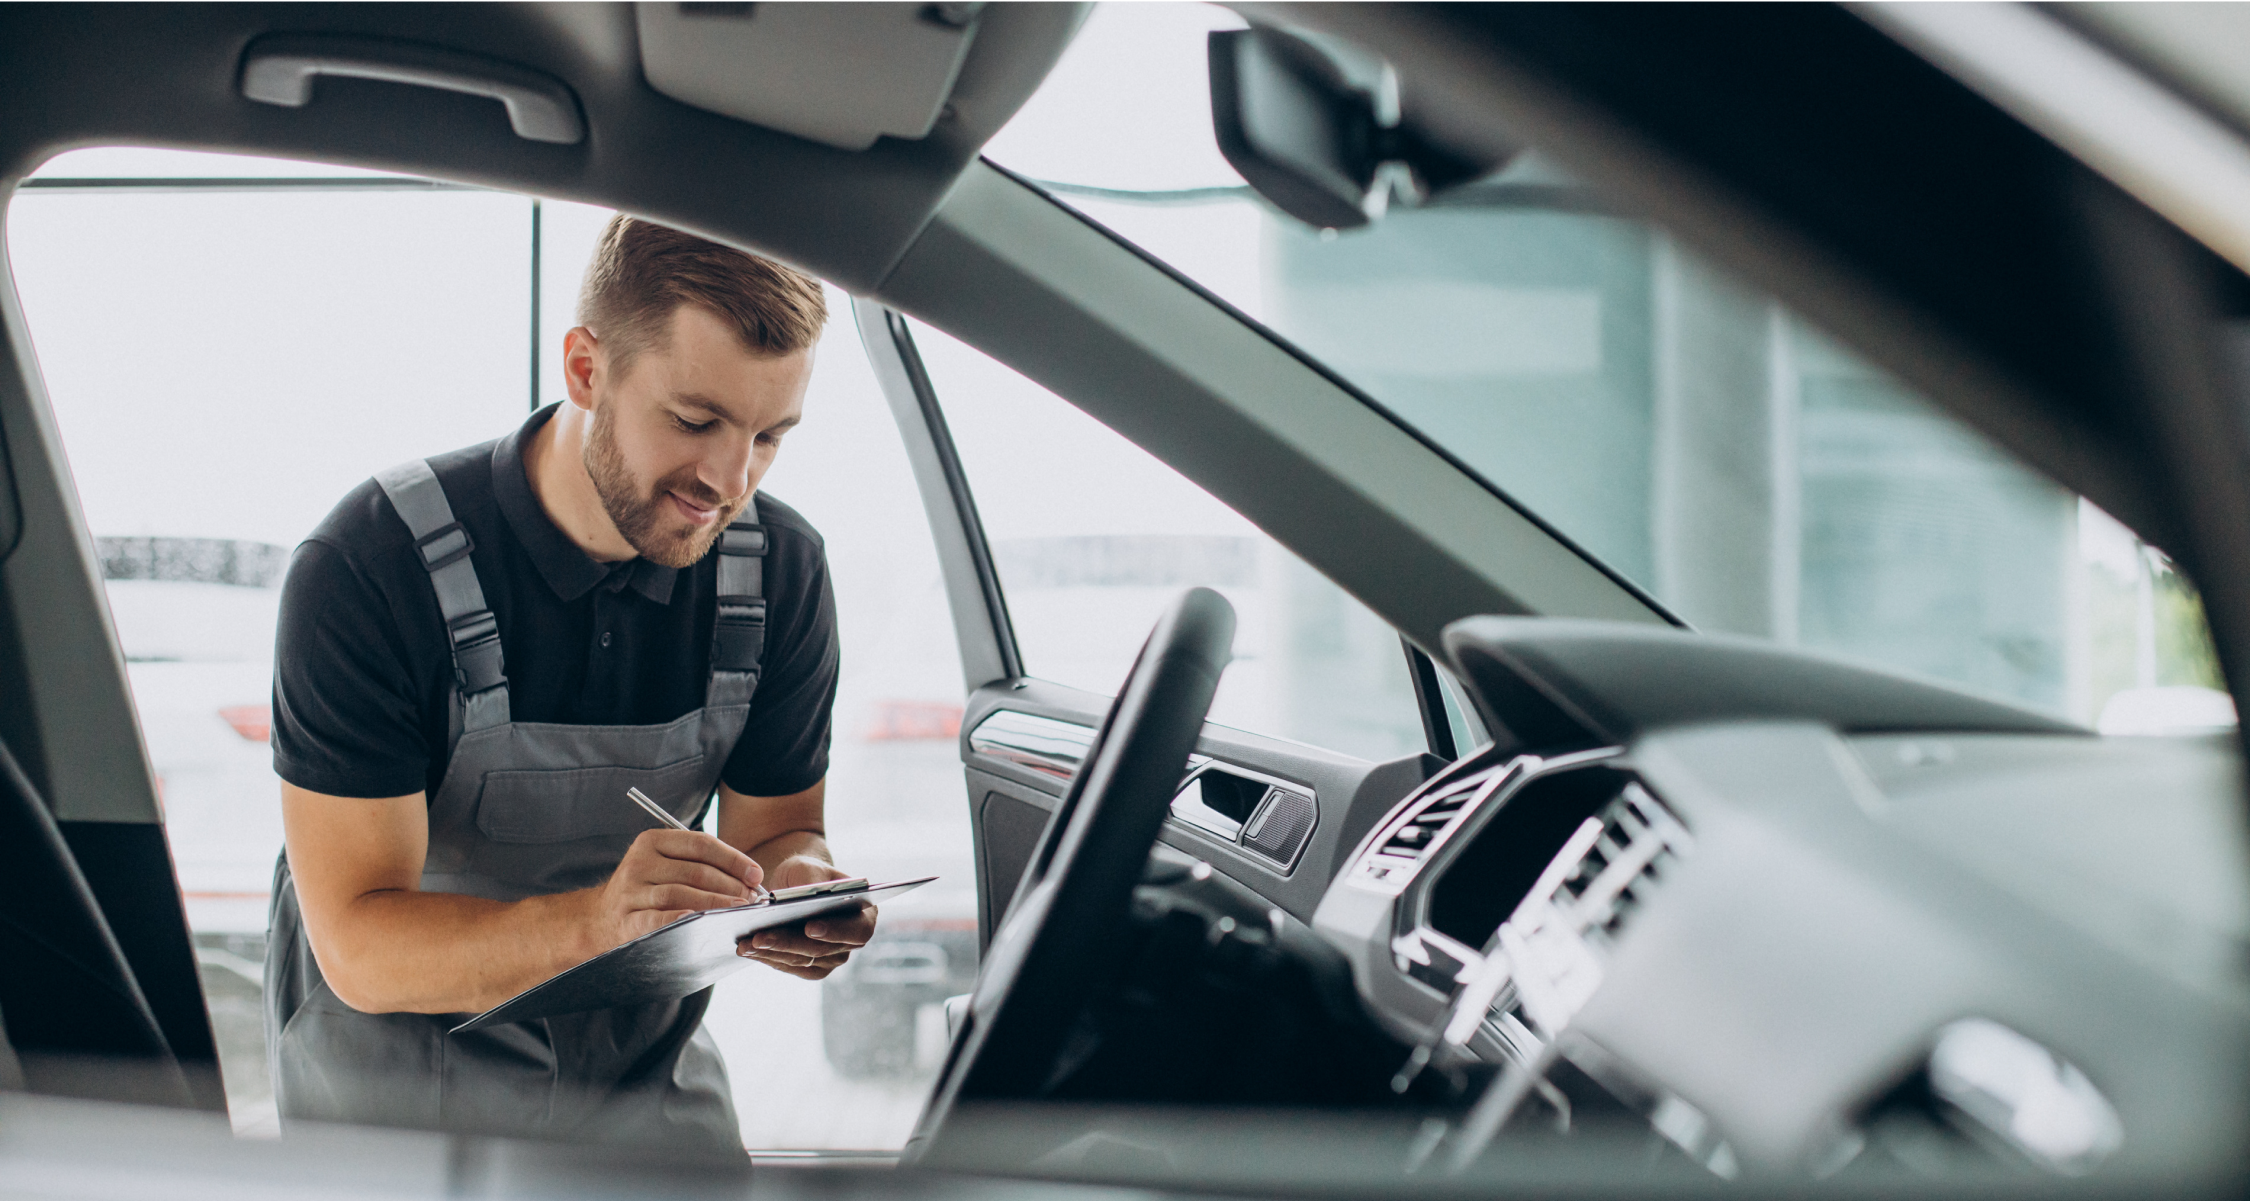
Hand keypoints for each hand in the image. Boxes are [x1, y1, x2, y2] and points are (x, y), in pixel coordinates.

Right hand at [594, 829, 761, 948]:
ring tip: (737, 911)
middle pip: (695, 871)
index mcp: (652, 841)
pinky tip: (699, 921)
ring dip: (715, 903)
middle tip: (751, 898)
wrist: (600, 917)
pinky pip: (656, 918)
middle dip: (730, 885)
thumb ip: (700, 864)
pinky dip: (679, 918)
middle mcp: (639, 862)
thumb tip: (749, 877)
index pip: (700, 844)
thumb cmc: (648, 888)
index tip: (755, 874)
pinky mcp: (626, 919)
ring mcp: (630, 891)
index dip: (733, 859)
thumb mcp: (665, 865)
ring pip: (681, 893)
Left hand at [736, 855, 875, 979]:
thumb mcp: (809, 867)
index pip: (856, 930)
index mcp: (865, 914)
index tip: (809, 927)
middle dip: (788, 943)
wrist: (796, 886)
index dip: (835, 931)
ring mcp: (832, 958)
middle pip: (822, 950)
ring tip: (746, 943)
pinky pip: (790, 967)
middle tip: (760, 937)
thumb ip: (812, 878)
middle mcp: (851, 941)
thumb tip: (807, 893)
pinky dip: (768, 959)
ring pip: (802, 961)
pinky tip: (748, 950)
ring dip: (772, 953)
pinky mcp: (811, 967)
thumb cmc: (808, 873)